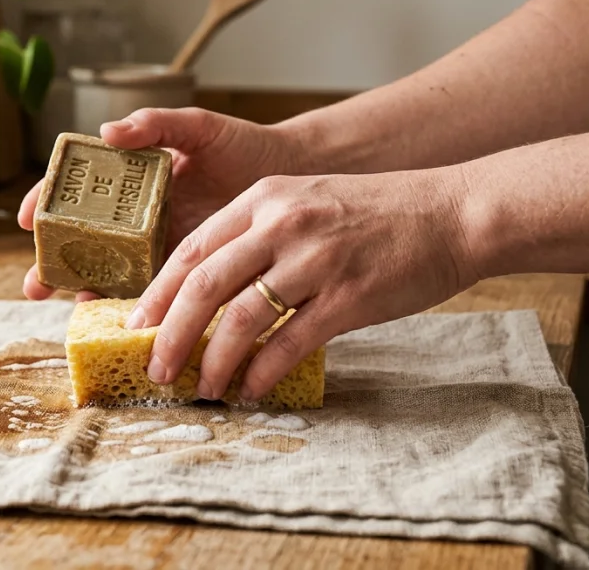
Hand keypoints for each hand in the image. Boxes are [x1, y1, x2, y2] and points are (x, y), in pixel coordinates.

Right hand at [16, 107, 305, 300]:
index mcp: (130, 180)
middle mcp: (135, 217)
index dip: (45, 203)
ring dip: (85, 291)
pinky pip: (151, 292)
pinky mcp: (184, 273)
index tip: (27, 218)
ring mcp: (157, 247)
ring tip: (70, 305)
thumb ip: (156, 125)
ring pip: (109, 273)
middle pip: (82, 241)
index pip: (76, 191)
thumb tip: (107, 131)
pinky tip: (118, 318)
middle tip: (36, 283)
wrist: (292, 175)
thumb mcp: (199, 127)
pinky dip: (131, 306)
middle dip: (53, 263)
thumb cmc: (244, 146)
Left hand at [124, 167, 478, 401]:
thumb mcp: (305, 201)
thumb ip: (258, 235)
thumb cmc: (376, 213)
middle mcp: (282, 225)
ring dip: (213, 360)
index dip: (157, 292)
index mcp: (264, 199)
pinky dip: (263, 372)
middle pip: (204, 284)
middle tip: (154, 368)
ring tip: (201, 387)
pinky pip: (290, 342)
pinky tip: (250, 389)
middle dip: (171, 334)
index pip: (192, 248)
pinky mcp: (349, 296)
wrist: (453, 212)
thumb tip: (210, 292)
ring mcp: (315, 260)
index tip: (135, 325)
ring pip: (241, 317)